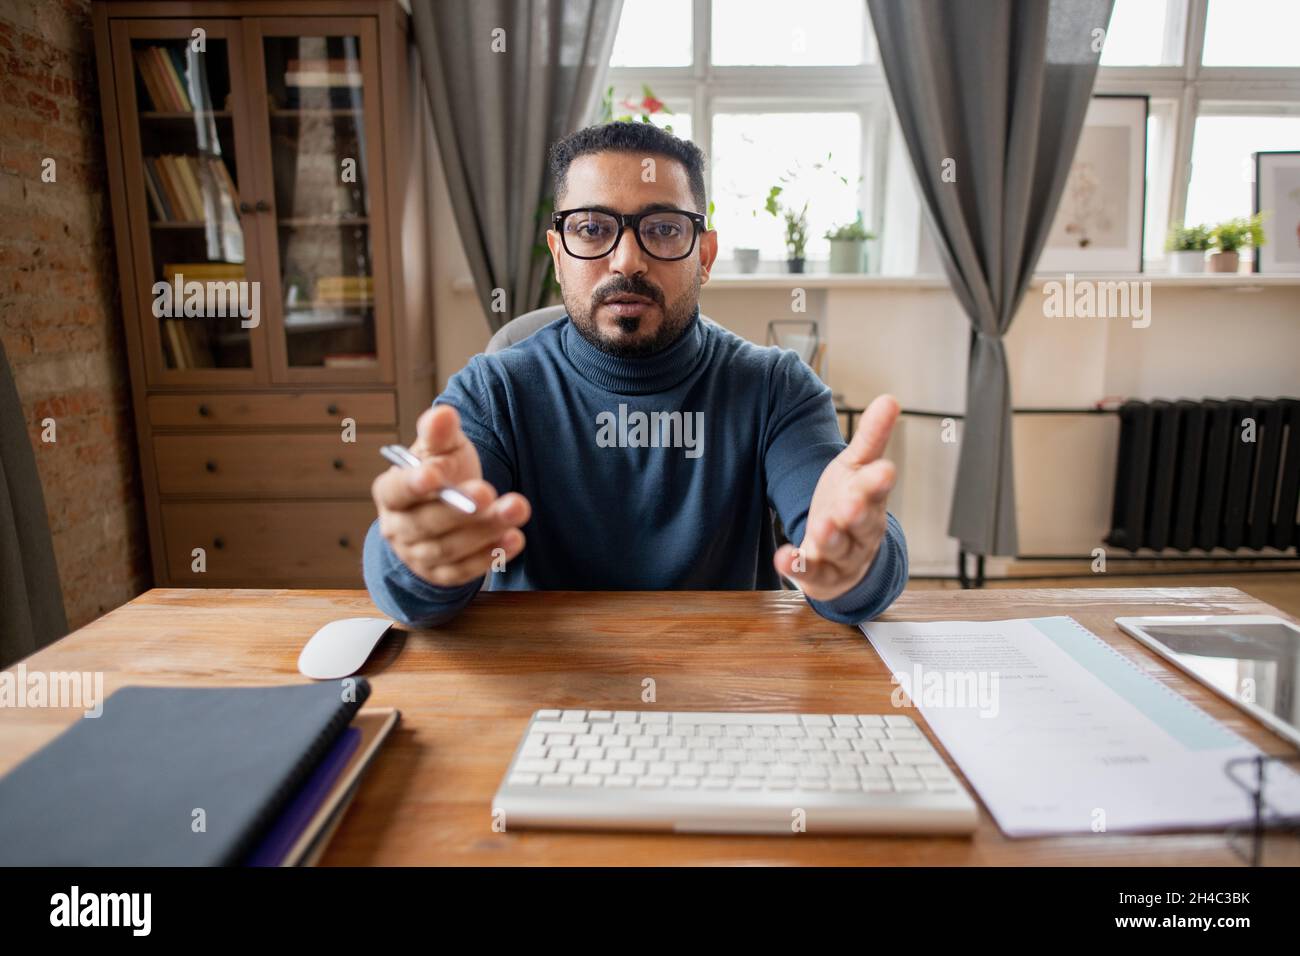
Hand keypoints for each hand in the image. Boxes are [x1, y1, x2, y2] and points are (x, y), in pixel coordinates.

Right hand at [371, 405, 530, 587]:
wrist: (449, 507)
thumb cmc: (443, 471)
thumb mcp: (442, 448)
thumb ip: (441, 433)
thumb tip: (443, 414)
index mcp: (391, 492)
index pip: (396, 491)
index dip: (413, 484)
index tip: (435, 475)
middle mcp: (398, 528)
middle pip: (426, 523)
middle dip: (460, 509)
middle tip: (489, 493)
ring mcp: (419, 556)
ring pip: (449, 549)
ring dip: (485, 530)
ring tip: (516, 509)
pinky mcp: (442, 575)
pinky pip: (464, 571)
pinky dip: (489, 556)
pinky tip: (514, 538)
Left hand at [774, 394, 899, 601]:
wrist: (848, 557)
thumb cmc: (851, 504)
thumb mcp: (857, 469)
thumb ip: (872, 438)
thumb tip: (889, 399)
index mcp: (871, 500)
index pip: (877, 489)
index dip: (879, 481)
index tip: (883, 470)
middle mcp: (861, 530)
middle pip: (863, 522)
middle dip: (858, 513)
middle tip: (851, 503)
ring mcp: (842, 554)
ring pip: (840, 549)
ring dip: (831, 538)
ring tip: (821, 528)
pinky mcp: (821, 574)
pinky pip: (811, 572)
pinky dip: (798, 566)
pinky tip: (784, 557)